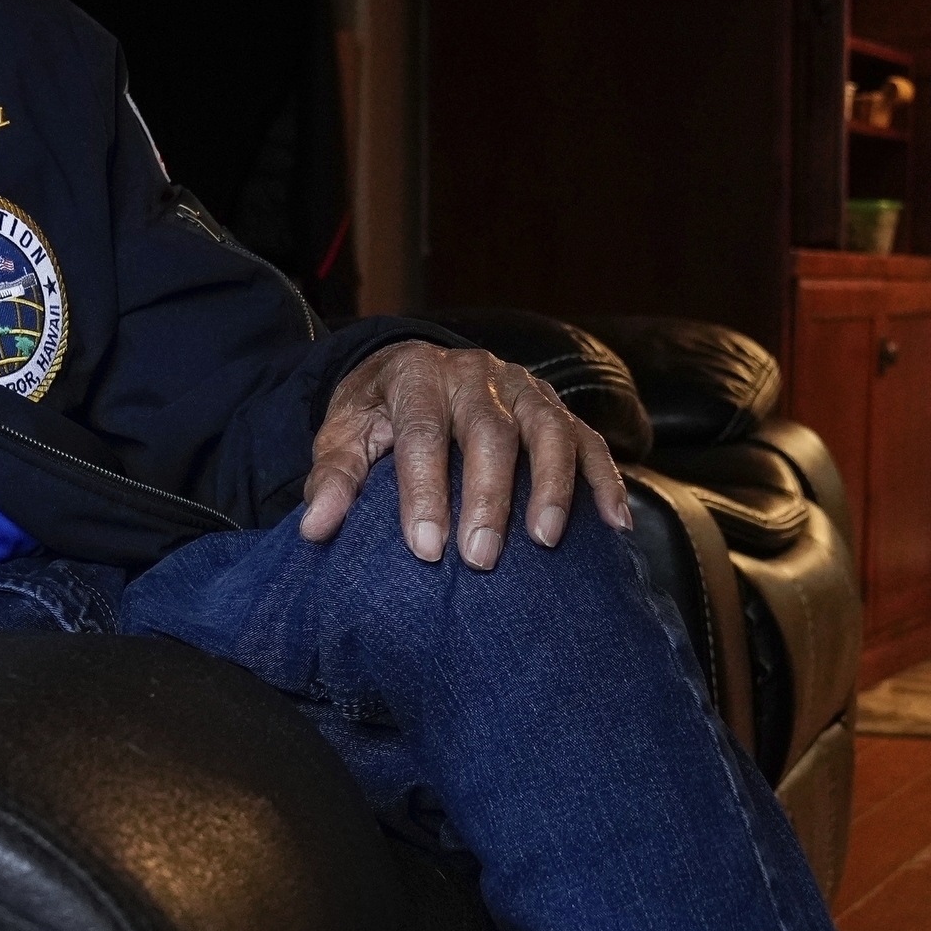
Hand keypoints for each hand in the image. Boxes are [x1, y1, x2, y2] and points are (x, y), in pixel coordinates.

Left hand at [299, 339, 628, 568]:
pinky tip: (614, 524)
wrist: (412, 372)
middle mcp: (474, 373)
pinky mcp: (556, 407)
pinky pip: (588, 439)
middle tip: (480, 559)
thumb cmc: (377, 415)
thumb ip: (334, 476)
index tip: (425, 549)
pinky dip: (604, 480)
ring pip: (547, 428)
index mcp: (417, 374)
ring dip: (552, 486)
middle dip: (487, 496)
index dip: (423, 490)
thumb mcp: (343, 434)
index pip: (422, 431)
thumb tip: (315, 527)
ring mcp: (523, 386)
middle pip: (489, 429)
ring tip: (545, 540)